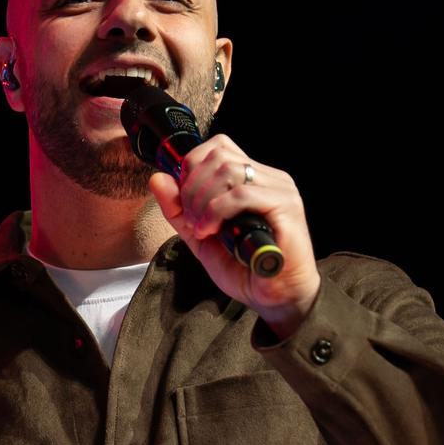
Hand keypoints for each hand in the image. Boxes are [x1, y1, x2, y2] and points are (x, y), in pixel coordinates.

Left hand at [148, 134, 321, 339]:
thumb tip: (158, 178)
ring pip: (228, 170)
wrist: (275, 297)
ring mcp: (280, 189)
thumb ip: (178, 209)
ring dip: (203, 200)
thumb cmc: (244, 267)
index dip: (192, 168)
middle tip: (191, 220)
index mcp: (252, 178)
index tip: (184, 202)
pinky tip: (212, 232)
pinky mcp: (286, 206)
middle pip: (218, 156)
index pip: (218, 146)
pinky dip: (216, 211)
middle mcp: (269, 177)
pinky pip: (241, 194)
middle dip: (192, 188)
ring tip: (201, 228)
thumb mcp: (200, 235)